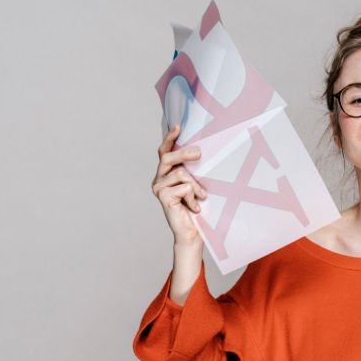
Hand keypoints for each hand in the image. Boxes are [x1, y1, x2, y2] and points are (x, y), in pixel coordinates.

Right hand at [151, 124, 206, 244]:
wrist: (192, 233)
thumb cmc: (196, 209)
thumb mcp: (195, 185)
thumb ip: (193, 171)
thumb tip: (200, 151)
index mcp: (165, 174)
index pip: (164, 151)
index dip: (170, 138)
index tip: (179, 126)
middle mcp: (158, 179)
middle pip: (168, 157)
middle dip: (184, 153)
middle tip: (200, 154)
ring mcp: (159, 188)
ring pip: (181, 173)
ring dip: (196, 185)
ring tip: (201, 197)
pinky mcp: (163, 197)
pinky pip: (183, 187)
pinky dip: (193, 196)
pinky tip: (195, 207)